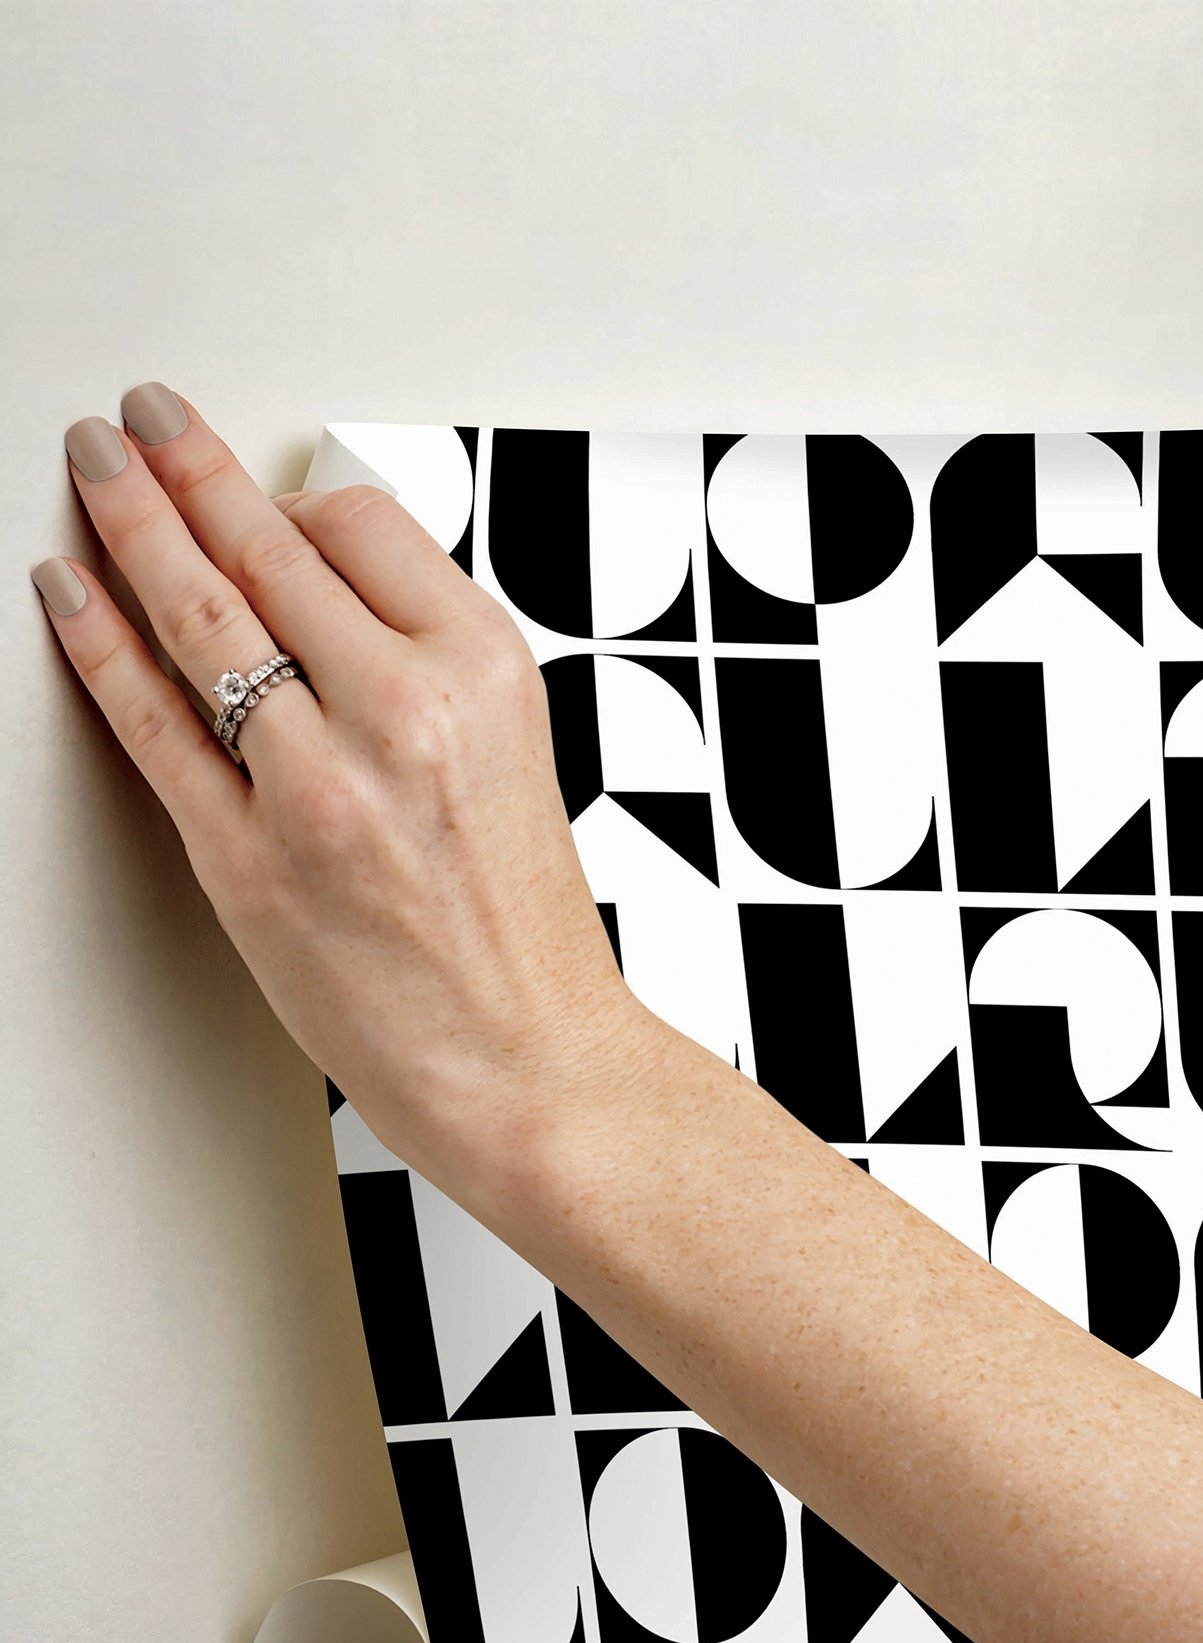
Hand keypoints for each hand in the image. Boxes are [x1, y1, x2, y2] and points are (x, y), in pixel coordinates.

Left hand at [31, 386, 654, 1209]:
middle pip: (269, 550)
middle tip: (144, 419)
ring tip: (94, 466)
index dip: (297, 497)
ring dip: (129, 521)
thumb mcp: (514, 754)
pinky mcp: (248, 859)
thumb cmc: (524, 927)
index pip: (365, 526)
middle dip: (189, 466)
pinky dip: (98, 643)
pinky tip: (69, 588)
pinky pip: (153, 722)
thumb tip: (329, 589)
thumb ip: (426, 663)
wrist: (529, 1057)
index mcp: (486, 673)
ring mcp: (320, 786)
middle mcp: (406, 713)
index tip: (264, 486)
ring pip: (199, 615)